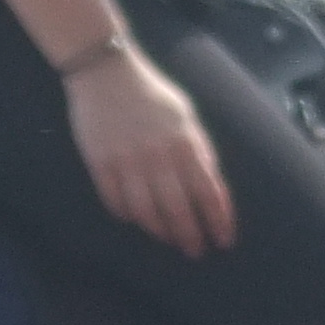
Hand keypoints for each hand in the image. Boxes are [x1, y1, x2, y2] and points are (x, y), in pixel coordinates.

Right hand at [66, 45, 236, 254]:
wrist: (106, 73)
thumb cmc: (152, 95)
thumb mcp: (186, 116)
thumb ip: (200, 150)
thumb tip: (212, 185)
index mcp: (184, 142)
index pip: (208, 190)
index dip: (218, 219)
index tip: (224, 240)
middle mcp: (158, 155)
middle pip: (178, 207)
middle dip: (190, 235)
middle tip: (196, 252)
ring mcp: (127, 161)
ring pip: (146, 210)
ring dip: (160, 230)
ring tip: (168, 239)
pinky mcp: (100, 163)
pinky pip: (115, 200)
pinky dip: (127, 214)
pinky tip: (135, 220)